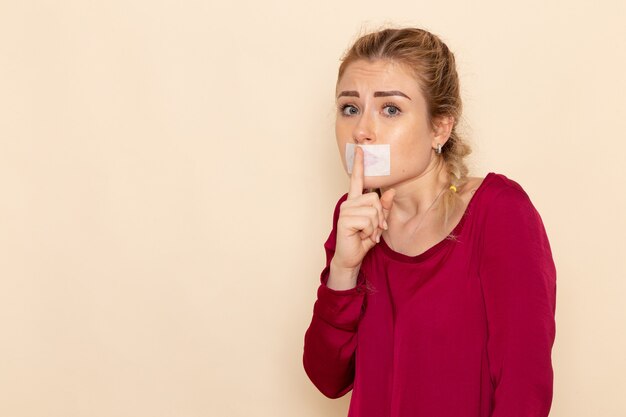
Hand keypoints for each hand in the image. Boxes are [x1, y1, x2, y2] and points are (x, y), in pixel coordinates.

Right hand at [332, 146, 394, 270]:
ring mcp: (346, 211)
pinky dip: (369, 230)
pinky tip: (361, 236)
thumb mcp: (377, 223)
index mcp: (355, 202)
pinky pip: (368, 219)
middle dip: (380, 216)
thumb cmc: (361, 240)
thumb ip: (384, 207)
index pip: (357, 180)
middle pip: (374, 199)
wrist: (351, 258)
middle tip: (373, 230)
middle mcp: (349, 203)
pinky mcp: (345, 220)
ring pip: (373, 209)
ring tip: (366, 233)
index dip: (359, 165)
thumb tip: (391, 191)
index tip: (360, 150)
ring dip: (375, 225)